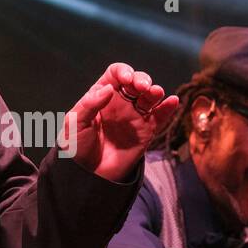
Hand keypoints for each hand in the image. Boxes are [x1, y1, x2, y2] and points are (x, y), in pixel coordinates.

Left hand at [64, 63, 178, 180]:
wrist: (87, 176)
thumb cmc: (76, 148)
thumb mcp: (74, 123)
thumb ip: (90, 104)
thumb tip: (110, 88)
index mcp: (101, 96)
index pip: (115, 75)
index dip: (123, 72)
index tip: (126, 79)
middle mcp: (119, 102)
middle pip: (136, 81)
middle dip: (142, 79)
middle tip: (142, 87)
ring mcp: (134, 116)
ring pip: (149, 96)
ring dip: (154, 91)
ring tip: (154, 93)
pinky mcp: (145, 131)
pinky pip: (160, 116)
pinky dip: (168, 107)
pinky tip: (172, 101)